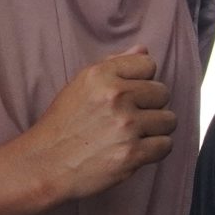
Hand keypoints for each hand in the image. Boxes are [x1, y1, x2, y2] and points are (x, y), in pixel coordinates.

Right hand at [18, 49, 176, 203]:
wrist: (45, 164)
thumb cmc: (63, 125)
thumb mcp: (81, 85)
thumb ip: (114, 65)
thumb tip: (143, 49)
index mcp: (101, 75)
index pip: (148, 64)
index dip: (142, 80)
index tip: (130, 94)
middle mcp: (116, 96)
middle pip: (163, 93)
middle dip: (151, 106)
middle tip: (132, 118)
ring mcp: (126, 126)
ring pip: (169, 120)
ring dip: (156, 129)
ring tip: (135, 135)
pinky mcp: (132, 154)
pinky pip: (166, 145)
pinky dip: (154, 150)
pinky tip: (136, 150)